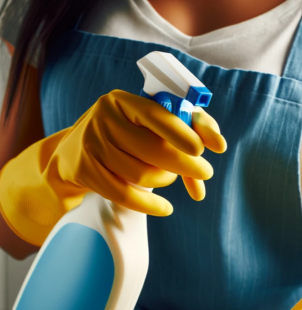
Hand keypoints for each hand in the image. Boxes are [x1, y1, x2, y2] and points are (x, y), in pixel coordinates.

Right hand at [0, 90, 225, 244]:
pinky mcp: (85, 170)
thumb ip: (187, 129)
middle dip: (185, 165)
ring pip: (141, 174)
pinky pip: (124, 195)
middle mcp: (104, 119)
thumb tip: (219, 144)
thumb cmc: (126, 136)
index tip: (201, 150)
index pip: (156, 116)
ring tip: (171, 176)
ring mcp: (92, 145)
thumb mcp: (149, 125)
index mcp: (123, 101)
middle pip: (152, 150)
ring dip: (166, 179)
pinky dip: (150, 205)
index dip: (181, 134)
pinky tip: (166, 208)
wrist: (75, 152)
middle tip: (206, 172)